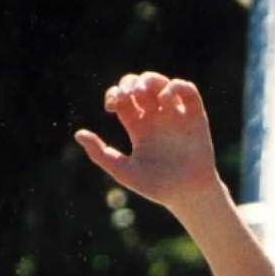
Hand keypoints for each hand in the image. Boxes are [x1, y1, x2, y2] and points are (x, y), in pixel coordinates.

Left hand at [74, 73, 222, 213]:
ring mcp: (176, 116)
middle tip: (126, 96)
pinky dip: (176, 87)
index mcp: (139, 127)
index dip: (115, 94)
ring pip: (161, 83)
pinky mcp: (196, 117)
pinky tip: (165, 98)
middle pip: (140, 86)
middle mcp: (157, 118)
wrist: (187, 196)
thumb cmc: (157, 187)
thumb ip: (101, 154)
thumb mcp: (123, 171)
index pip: (124, 99)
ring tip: (142, 92)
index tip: (111, 106)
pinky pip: (188, 91)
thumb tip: (78, 134)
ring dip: (150, 80)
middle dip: (130, 84)